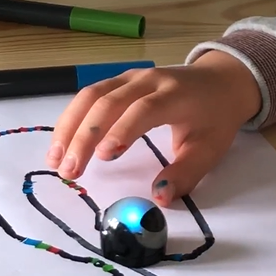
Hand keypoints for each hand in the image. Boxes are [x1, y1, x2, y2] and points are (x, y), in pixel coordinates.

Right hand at [45, 50, 261, 205]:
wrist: (221, 80)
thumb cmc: (214, 116)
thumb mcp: (210, 148)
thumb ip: (186, 174)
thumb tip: (159, 198)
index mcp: (174, 95)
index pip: (143, 109)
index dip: (122, 130)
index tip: (102, 157)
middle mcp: (147, 80)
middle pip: (107, 101)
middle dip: (84, 136)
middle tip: (68, 170)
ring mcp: (129, 77)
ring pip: (91, 95)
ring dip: (69, 126)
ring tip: (54, 159)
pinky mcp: (118, 81)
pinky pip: (89, 96)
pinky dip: (72, 118)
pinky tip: (61, 143)